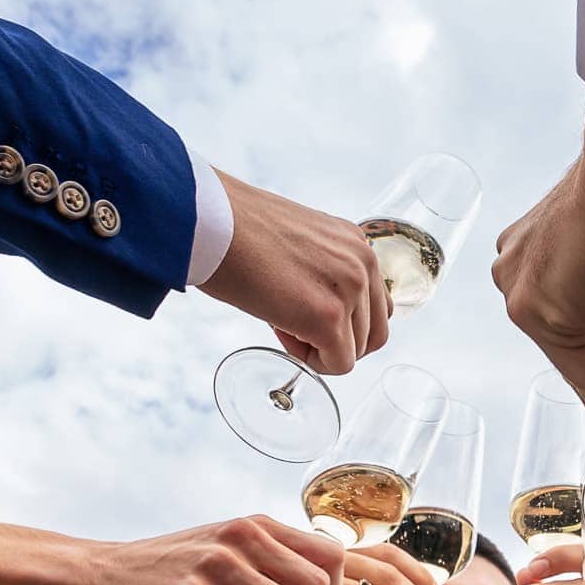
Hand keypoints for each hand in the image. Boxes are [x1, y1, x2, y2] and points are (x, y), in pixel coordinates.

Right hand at [205, 175, 389, 375]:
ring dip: (320, 349)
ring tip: (281, 320)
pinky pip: (338, 364)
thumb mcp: (301, 245)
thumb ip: (326, 273)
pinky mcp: (327, 317)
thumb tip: (326, 315)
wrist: (208, 220)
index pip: (375, 307)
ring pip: (356, 352)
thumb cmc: (238, 232)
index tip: (304, 310)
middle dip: (336, 341)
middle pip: (372, 334)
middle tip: (295, 325)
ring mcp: (349, 289)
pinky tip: (283, 333)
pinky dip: (313, 363)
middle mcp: (363, 263)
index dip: (342, 322)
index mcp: (357, 245)